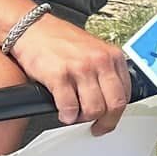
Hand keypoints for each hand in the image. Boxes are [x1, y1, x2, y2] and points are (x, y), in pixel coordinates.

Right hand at [9, 14, 130, 135]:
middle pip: (114, 105)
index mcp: (112, 56)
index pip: (125, 94)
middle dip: (105, 122)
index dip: (117, 113)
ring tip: (75, 115)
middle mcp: (99, 61)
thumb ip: (105, 71)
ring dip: (83, 118)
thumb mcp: (93, 50)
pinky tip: (63, 112)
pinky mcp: (59, 76)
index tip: (109, 119)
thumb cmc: (60, 39)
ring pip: (93, 109)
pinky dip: (67, 116)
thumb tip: (111, 99)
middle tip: (97, 127)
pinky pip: (69, 108)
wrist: (32, 28)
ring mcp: (80, 68)